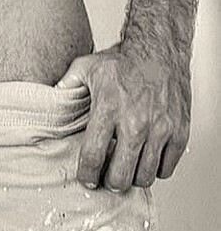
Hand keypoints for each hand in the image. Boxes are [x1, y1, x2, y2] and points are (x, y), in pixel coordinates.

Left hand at [55, 44, 190, 192]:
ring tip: (127, 166)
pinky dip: (156, 168)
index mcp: (109, 108)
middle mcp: (135, 122)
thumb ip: (67, 85)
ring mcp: (160, 129)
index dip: (87, 174)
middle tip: (107, 176)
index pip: (93, 156)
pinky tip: (147, 156)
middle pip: (120, 176)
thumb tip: (51, 99)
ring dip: (133, 176)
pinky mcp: (180, 133)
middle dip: (110, 182)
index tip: (87, 177)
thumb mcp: (87, 67)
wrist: (160, 49)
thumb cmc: (125, 60)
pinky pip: (166, 168)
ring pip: (144, 177)